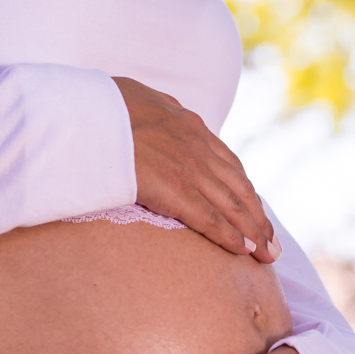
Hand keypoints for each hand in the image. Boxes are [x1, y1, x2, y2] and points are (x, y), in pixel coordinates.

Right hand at [112, 76, 282, 262]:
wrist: (82, 113)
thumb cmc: (96, 107)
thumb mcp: (135, 97)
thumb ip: (153, 107)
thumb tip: (156, 106)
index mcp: (187, 125)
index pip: (228, 163)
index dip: (244, 191)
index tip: (255, 211)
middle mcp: (196, 146)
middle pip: (239, 188)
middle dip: (258, 218)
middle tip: (273, 244)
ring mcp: (187, 167)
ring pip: (232, 205)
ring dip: (254, 233)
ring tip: (267, 256)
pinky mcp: (174, 189)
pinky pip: (210, 218)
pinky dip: (231, 236)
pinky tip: (243, 251)